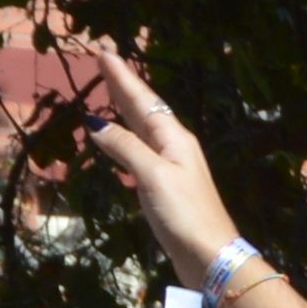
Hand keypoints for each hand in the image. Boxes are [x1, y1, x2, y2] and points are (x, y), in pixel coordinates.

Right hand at [78, 49, 243, 272]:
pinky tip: (118, 145)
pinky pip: (141, 154)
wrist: (209, 256)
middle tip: (104, 60)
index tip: (104, 51)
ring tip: (109, 92)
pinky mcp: (166, 189)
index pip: (143, 99)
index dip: (122, 77)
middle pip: (143, 109)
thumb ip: (125, 147)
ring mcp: (171, 168)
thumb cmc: (184, 213)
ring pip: (142, 130)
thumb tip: (97, 124)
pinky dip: (126, 142)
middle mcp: (174, 147)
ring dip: (124, 110)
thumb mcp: (153, 175)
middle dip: (123, 85)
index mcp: (173, 138)